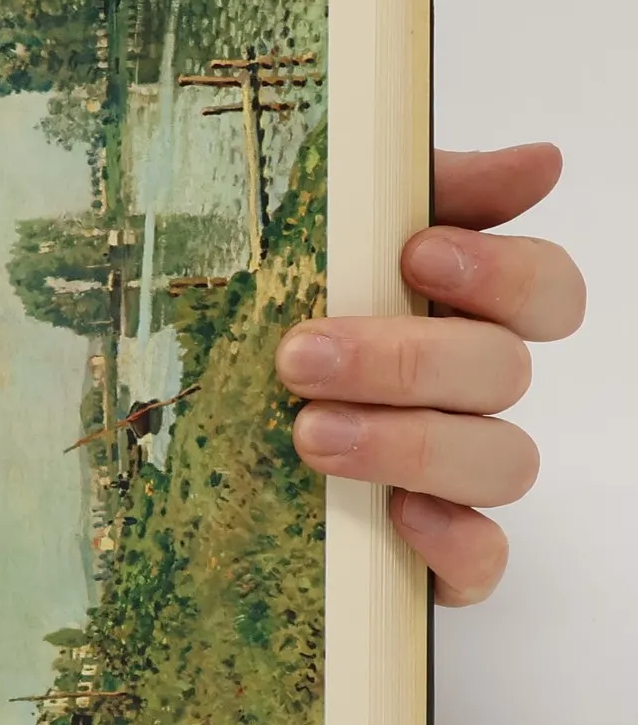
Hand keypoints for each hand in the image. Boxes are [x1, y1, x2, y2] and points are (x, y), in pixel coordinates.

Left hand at [275, 143, 583, 605]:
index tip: (415, 253)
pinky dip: (454, 543)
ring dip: (409, 444)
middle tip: (299, 357)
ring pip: (500, 462)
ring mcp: (456, 480)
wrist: (181, 442)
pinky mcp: (431, 556)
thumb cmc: (263, 328)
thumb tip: (539, 162)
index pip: (544, 291)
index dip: (503, 272)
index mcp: (456, 317)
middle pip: (502, 372)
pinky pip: (482, 562)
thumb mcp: (316, 243)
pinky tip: (399, 517)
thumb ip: (416, 193)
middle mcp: (469, 397)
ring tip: (308, 436)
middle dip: (404, 360)